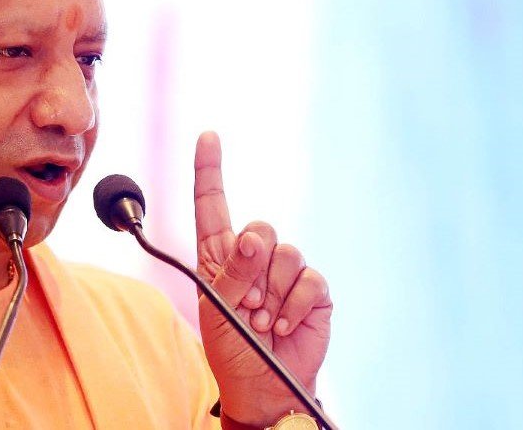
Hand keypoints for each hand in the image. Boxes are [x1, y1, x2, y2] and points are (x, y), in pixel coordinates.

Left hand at [193, 131, 331, 425]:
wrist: (264, 386)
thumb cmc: (232, 348)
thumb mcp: (216, 311)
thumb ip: (230, 273)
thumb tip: (253, 237)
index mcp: (219, 255)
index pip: (213, 204)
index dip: (210, 169)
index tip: (208, 136)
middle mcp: (253, 257)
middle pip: (259, 227)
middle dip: (250, 267)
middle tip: (244, 305)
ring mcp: (286, 272)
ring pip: (285, 252)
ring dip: (271, 293)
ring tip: (261, 320)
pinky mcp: (314, 290)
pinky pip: (308, 279)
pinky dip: (293, 305)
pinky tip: (282, 325)